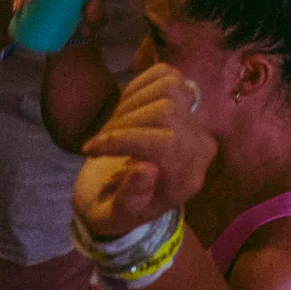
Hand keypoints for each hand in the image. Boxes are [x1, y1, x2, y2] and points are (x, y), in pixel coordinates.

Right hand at [73, 63, 217, 237]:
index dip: (124, 140)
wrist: (123, 189)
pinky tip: (123, 107)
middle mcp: (200, 145)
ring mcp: (195, 119)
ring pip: (169, 87)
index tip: (90, 149)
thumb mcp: (115, 216)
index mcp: (187, 178)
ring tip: (111, 126)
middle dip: (123, 122)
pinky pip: (166, 74)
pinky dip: (139, 84)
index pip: (166, 144)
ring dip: (130, 103)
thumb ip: (131, 197)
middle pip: (166, 111)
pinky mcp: (184, 98)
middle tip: (100, 141)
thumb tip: (146, 168)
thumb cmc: (116, 206)